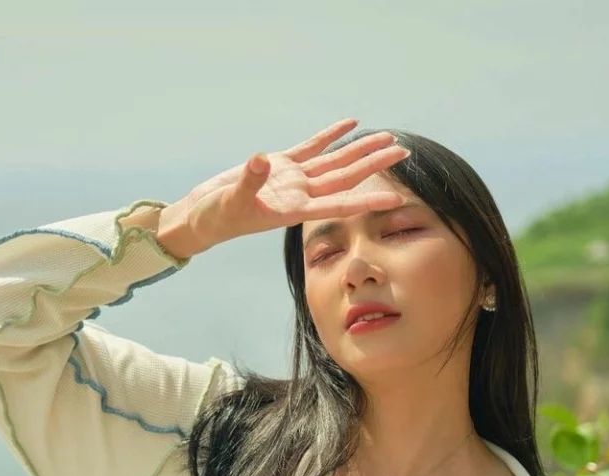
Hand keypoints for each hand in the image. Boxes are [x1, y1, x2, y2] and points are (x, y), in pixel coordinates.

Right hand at [181, 118, 410, 248]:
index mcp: (294, 209)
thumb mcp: (231, 202)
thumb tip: (261, 160)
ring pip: (333, 162)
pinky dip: (330, 136)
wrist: (203, 216)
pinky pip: (311, 148)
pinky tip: (350, 124)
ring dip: (359, 150)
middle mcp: (300, 195)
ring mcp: (292, 180)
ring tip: (388, 138)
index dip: (367, 200)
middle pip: (345, 178)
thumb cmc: (216, 217)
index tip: (395, 198)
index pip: (339, 204)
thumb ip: (249, 182)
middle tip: (404, 151)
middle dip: (374, 165)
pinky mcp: (280, 166)